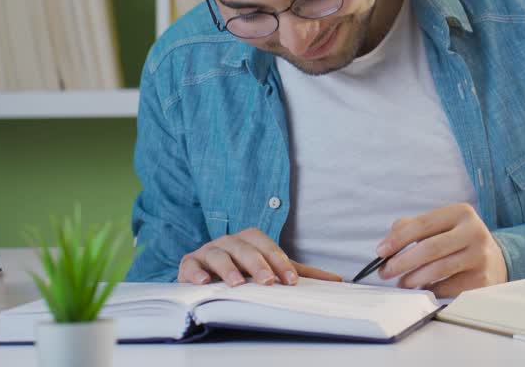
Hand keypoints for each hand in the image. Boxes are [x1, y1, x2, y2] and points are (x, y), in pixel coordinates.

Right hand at [178, 228, 342, 286]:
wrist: (205, 273)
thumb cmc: (242, 269)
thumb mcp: (270, 269)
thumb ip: (299, 273)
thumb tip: (336, 279)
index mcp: (250, 239)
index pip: (268, 246)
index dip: (280, 261)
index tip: (291, 280)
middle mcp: (229, 241)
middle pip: (245, 248)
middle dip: (258, 264)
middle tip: (268, 282)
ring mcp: (207, 251)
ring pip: (218, 254)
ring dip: (228, 268)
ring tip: (236, 283)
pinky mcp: (189, 265)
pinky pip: (190, 266)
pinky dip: (196, 273)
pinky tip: (204, 283)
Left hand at [376, 203, 508, 298]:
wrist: (495, 260)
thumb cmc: (458, 241)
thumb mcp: (441, 225)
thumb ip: (412, 227)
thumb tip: (387, 245)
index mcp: (461, 213)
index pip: (423, 224)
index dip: (398, 239)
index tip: (380, 252)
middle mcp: (474, 232)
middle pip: (430, 248)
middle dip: (402, 262)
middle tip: (385, 272)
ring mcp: (480, 257)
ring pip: (438, 270)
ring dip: (413, 279)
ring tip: (402, 282)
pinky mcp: (481, 280)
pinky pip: (447, 288)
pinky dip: (429, 290)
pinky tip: (422, 289)